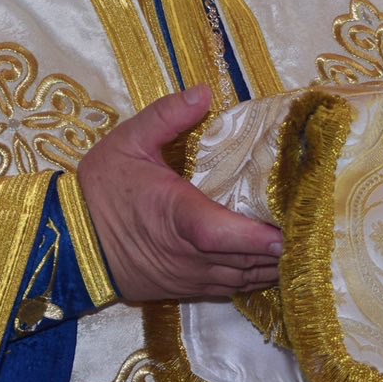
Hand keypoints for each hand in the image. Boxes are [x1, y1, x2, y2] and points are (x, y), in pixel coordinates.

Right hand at [77, 85, 283, 301]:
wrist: (69, 242)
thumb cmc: (100, 190)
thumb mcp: (127, 141)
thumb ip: (167, 116)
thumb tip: (204, 91)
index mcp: (176, 215)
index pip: (224, 233)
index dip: (260, 236)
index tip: (291, 226)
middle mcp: (188, 254)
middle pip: (247, 261)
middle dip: (282, 247)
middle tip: (313, 225)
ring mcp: (188, 277)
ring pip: (244, 279)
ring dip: (273, 265)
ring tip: (302, 243)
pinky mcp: (185, 290)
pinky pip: (230, 289)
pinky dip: (254, 278)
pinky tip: (272, 263)